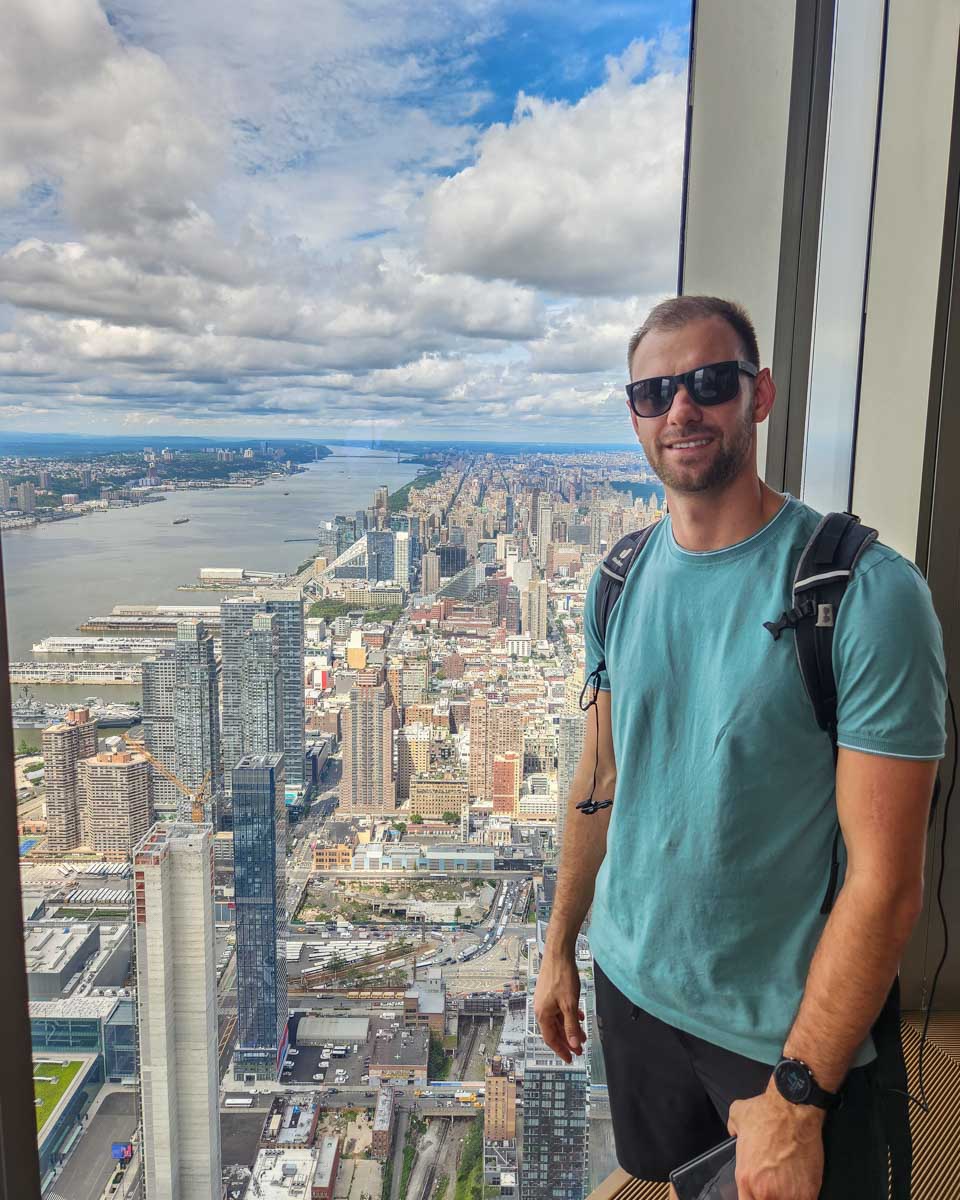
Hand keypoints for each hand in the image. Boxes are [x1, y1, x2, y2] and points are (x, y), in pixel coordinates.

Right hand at [533, 945, 585, 1061]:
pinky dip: (569, 1016)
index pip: (551, 1039)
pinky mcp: (551, 992)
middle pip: (555, 1030)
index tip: (570, 1058)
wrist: (559, 953)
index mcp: (542, 1013)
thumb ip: (572, 1026)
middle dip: (568, 1040)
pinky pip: (560, 1010)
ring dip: (570, 1028)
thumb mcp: (570, 1004)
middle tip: (578, 1049)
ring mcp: (546, 1000)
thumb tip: (574, 1043)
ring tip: (582, 1034)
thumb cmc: (561, 975)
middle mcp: (541, 1008)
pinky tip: (578, 1016)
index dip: (561, 1050)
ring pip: (558, 1020)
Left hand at [726, 1082, 824, 1199]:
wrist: (794, 1109)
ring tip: (787, 1186)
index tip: (757, 1192)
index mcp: (745, 1178)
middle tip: (774, 1186)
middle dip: (769, 1196)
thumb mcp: (737, 1116)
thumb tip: (734, 1132)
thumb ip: (732, 1130)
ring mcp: (788, 1195)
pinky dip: (801, 1197)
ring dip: (785, 1197)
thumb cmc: (766, 1113)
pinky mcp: (808, 1193)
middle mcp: (765, 1192)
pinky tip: (800, 1188)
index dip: (751, 1198)